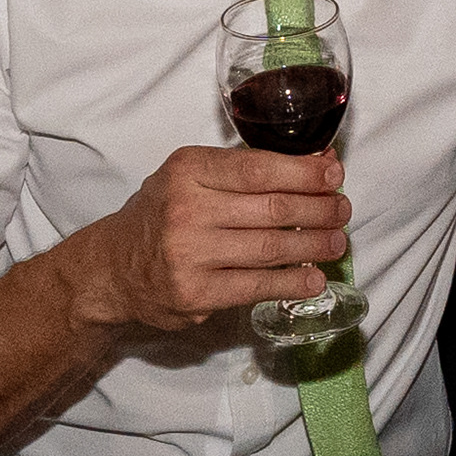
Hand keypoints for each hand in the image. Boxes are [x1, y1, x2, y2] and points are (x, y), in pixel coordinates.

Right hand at [60, 145, 350, 333]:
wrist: (112, 268)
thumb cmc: (161, 215)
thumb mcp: (190, 177)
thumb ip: (243, 170)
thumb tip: (316, 161)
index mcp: (188, 170)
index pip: (259, 169)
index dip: (305, 172)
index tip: (335, 174)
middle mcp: (187, 209)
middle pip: (273, 209)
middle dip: (319, 210)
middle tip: (343, 210)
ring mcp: (190, 254)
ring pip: (270, 248)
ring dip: (314, 246)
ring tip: (337, 243)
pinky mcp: (195, 294)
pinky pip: (257, 286)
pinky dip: (292, 282)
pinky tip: (314, 278)